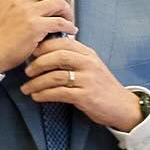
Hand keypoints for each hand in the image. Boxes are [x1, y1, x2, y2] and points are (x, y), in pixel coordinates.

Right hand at [0, 0, 76, 71]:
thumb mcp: (5, 9)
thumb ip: (21, 0)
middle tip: (67, 2)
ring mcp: (27, 13)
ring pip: (59, 3)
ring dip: (68, 12)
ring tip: (68, 20)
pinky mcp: (35, 27)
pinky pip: (60, 22)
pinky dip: (69, 27)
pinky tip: (69, 31)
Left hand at [22, 39, 143, 131]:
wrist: (122, 106)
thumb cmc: (102, 86)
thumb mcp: (91, 66)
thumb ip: (74, 57)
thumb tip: (47, 53)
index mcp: (88, 53)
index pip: (63, 42)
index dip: (44, 46)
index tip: (31, 53)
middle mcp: (88, 63)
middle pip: (58, 56)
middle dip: (38, 63)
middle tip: (27, 71)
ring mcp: (88, 80)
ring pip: (55, 76)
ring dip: (37, 83)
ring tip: (27, 88)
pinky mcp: (85, 96)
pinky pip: (59, 93)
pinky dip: (44, 94)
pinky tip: (37, 96)